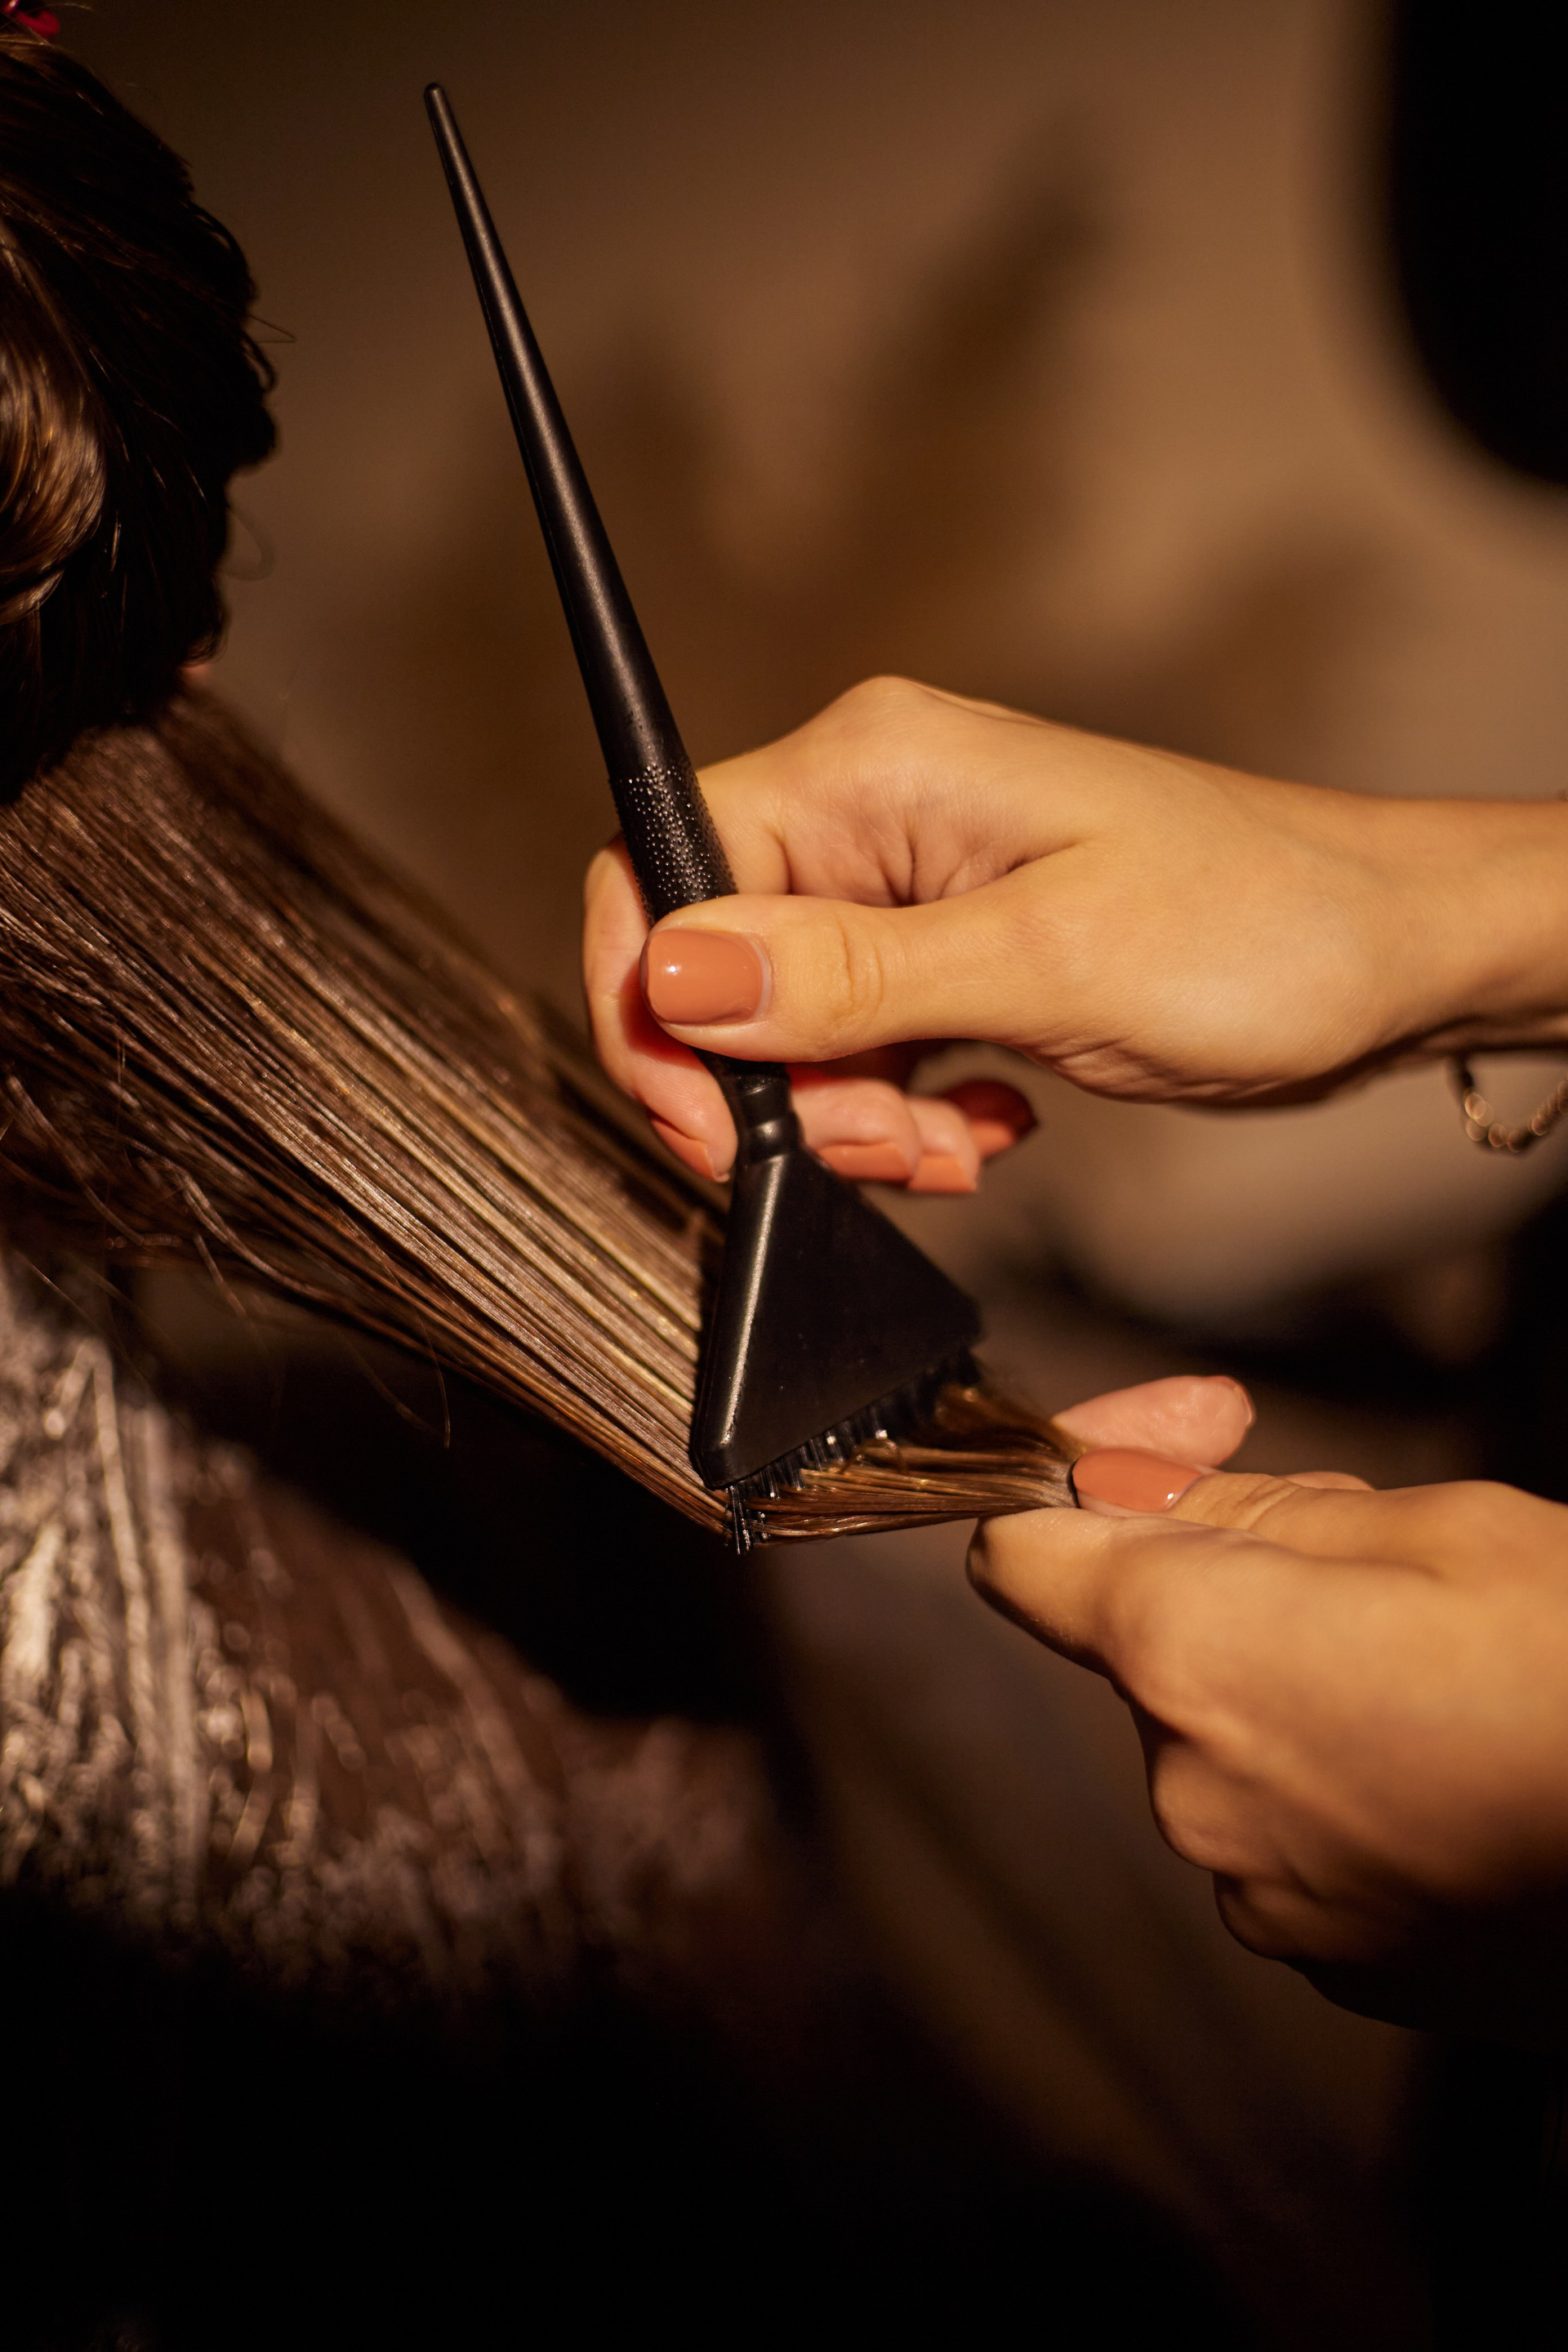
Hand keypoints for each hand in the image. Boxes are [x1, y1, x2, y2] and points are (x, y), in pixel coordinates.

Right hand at [584, 676, 1567, 1184]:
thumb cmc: (1259, 929)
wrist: (1388, 957)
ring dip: (848, 1118)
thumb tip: (679, 976)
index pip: (664, 872)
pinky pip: (859, 1045)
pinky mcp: (947, 949)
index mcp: (870, 772)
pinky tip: (983, 1129)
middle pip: (716, 966)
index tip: (713, 1128)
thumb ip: (851, 975)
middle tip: (882, 1153)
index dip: (654, 1010)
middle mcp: (871, 813)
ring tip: (953, 1150)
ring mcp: (909, 883)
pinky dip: (898, 1112)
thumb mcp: (1048, 964)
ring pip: (786, 1026)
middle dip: (775, 1092)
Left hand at [971, 1444, 1567, 2043]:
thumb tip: (1129, 1487)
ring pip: (1226, 1742)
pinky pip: (1291, 1835)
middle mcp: (1190, 1793)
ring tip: (1452, 1667)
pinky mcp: (1337, 1963)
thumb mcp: (1439, 1525)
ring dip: (1297, 1684)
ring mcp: (1263, 1898)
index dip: (1083, 1479)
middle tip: (1378, 1549)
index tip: (1173, 1446)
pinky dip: (1343, 1785)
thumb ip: (1254, 1509)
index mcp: (1188, 1657)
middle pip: (1147, 1649)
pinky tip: (1462, 1761)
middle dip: (1231, 1582)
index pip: (1022, 1557)